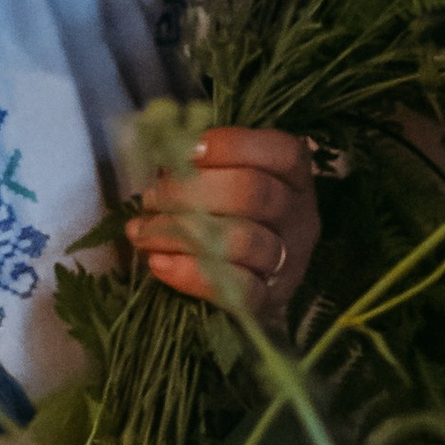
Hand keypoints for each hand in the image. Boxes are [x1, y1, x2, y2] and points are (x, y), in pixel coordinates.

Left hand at [132, 126, 317, 316]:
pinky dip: (191, 275)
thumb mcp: (221, 177)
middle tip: (151, 198)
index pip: (280, 152)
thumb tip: (163, 148)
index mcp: (294, 176)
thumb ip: (201, 162)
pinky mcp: (271, 298)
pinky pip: (238, 289)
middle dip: (191, 191)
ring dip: (181, 231)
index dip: (231, 146)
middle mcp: (301, 216)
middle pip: (253, 193)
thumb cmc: (221, 212)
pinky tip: (158, 262)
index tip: (183, 151)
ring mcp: (290, 259)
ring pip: (242, 240)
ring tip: (143, 231)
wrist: (236, 277)